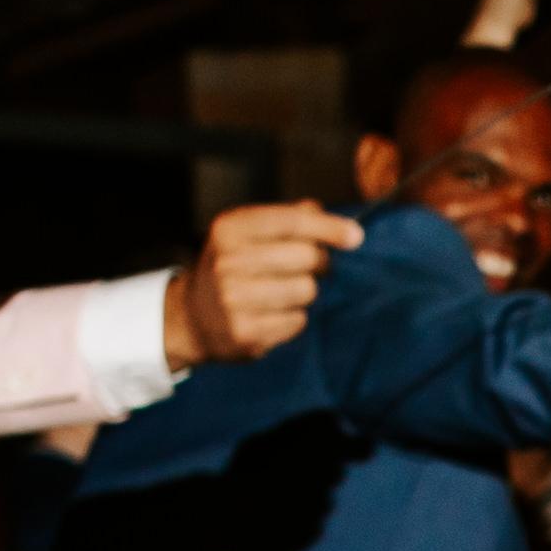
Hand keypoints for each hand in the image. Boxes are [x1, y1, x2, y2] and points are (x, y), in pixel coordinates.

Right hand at [182, 200, 356, 365]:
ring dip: (305, 292)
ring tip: (282, 291)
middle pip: (306, 257)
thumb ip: (289, 218)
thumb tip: (330, 217)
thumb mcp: (248, 232)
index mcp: (229, 229)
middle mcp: (227, 262)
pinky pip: (298, 321)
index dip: (329, 228)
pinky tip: (271, 314)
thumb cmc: (234, 266)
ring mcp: (233, 300)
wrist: (194, 316)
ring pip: (306, 290)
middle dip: (318, 262)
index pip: (291, 222)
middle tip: (307, 267)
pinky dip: (294, 318)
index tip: (356, 236)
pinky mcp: (245, 332)